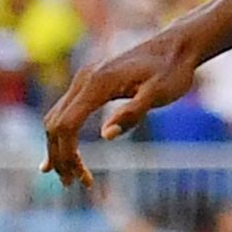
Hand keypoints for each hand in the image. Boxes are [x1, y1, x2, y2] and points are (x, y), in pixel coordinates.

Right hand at [45, 27, 209, 190]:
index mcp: (97, 84)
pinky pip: (66, 110)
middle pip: (55, 124)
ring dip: (59, 148)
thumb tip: (105, 136)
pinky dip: (62, 134)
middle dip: (59, 156)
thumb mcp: (159, 95)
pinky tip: (63, 152)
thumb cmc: (172, 72)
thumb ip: (133, 114)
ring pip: (56, 118)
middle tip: (73, 184)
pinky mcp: (90, 82)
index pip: (67, 124)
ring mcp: (84, 79)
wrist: (176, 47)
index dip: (66, 154)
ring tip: (71, 177)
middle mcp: (84, 79)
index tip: (76, 179)